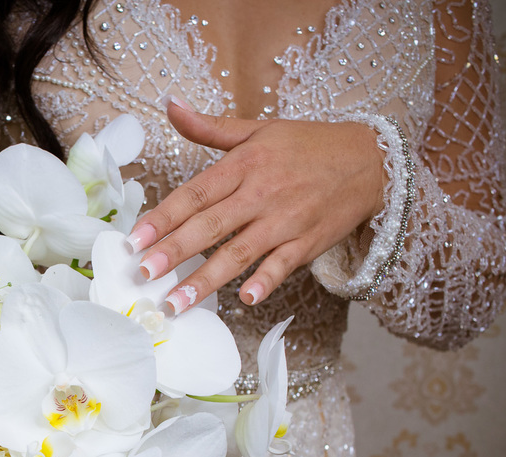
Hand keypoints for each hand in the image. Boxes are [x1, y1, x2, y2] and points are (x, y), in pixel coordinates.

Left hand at [126, 96, 385, 311]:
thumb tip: (170, 106)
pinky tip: (245, 298)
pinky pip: (283, 264)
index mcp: (244, 165)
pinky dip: (266, 280)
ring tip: (177, 301)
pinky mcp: (308, 242)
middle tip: (144, 273)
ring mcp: (285, 220)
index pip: (195, 193)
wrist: (371, 161)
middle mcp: (261, 193)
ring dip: (207, 279)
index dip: (163, 217)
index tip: (134, 239)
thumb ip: (209, 127)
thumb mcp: (258, 129)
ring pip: (240, 252)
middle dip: (175, 251)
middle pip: (211, 225)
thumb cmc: (307, 146)